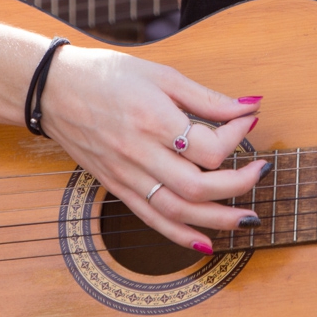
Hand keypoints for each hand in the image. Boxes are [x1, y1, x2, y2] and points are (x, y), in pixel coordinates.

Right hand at [38, 46, 265, 252]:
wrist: (53, 90)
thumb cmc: (107, 75)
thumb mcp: (162, 75)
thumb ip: (206, 97)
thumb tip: (250, 105)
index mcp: (153, 119)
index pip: (208, 146)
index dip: (237, 137)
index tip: (248, 120)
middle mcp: (140, 153)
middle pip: (197, 187)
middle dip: (238, 185)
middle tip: (262, 173)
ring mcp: (126, 175)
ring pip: (176, 211)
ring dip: (217, 220)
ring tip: (247, 218)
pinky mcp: (116, 187)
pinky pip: (151, 218)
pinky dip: (179, 234)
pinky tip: (204, 240)